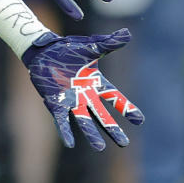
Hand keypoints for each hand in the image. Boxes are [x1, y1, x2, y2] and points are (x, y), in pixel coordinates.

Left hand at [21, 28, 142, 150]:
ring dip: (92, 134)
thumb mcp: (90, 46)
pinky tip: (70, 143)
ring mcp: (71, 100)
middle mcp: (85, 95)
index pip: (114, 97)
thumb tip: (127, 34)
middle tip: (124, 144)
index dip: (126, 108)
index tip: (140, 120)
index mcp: (95, 83)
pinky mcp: (56, 102)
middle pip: (102, 115)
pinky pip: (61, 120)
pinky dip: (66, 131)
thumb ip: (108, 43)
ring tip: (101, 148)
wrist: (44, 51)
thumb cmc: (67, 49)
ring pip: (84, 120)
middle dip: (112, 129)